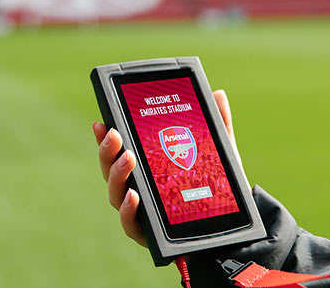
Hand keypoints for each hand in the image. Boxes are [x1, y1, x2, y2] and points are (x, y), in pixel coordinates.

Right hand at [92, 90, 237, 246]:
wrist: (228, 229)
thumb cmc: (213, 190)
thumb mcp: (217, 155)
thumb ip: (217, 126)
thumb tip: (218, 94)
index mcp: (144, 169)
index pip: (118, 151)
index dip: (105, 137)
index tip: (101, 121)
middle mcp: (135, 188)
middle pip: (110, 169)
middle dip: (107, 151)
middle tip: (115, 134)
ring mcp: (137, 212)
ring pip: (115, 193)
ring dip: (117, 174)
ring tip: (128, 158)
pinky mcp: (146, 234)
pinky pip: (130, 223)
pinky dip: (127, 209)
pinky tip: (133, 196)